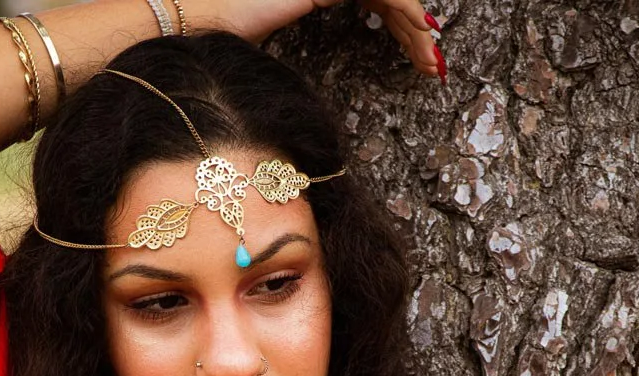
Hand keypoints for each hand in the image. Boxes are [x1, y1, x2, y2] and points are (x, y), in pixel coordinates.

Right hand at [200, 0, 444, 82]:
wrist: (207, 26)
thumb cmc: (232, 48)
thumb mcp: (282, 64)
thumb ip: (311, 68)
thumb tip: (326, 102)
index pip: (375, 7)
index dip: (400, 33)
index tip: (418, 65)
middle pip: (387, 4)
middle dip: (414, 36)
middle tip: (431, 67)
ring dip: (414, 29)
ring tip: (430, 60)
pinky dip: (404, 11)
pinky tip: (420, 32)